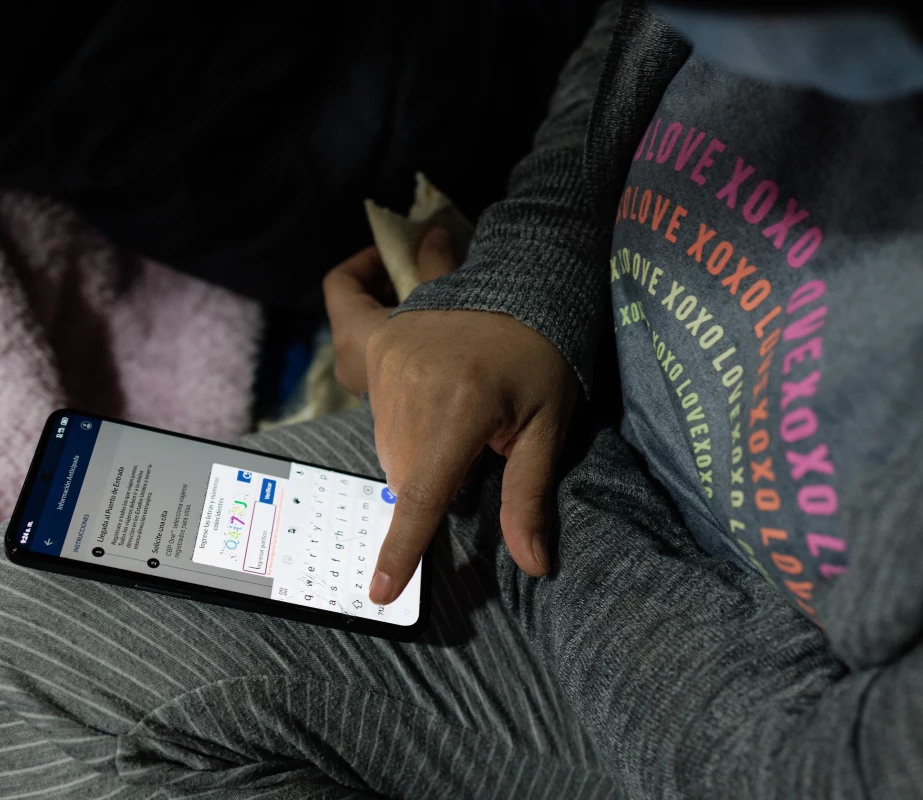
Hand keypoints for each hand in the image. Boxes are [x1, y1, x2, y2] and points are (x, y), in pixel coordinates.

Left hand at [323, 228, 456, 394]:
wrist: (469, 426)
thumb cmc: (453, 361)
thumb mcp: (446, 298)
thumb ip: (433, 263)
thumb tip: (433, 234)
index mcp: (352, 334)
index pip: (340, 283)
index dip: (366, 261)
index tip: (396, 253)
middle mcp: (349, 365)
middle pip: (354, 311)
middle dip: (385, 289)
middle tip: (420, 276)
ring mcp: (366, 389)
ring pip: (370, 339)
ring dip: (397, 318)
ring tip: (435, 305)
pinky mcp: (387, 407)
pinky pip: (384, 364)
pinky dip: (404, 346)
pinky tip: (440, 339)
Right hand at [365, 309, 577, 604]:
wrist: (521, 283)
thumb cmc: (544, 359)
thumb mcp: (548, 427)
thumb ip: (529, 496)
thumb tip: (534, 565)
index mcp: (462, 408)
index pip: (423, 495)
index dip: (401, 549)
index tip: (380, 592)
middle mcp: (414, 385)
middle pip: (407, 476)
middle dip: (436, 480)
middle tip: (478, 441)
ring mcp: (389, 362)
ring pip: (389, 449)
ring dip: (418, 452)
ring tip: (460, 411)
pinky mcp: (377, 347)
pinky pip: (374, 411)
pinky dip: (399, 425)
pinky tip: (423, 403)